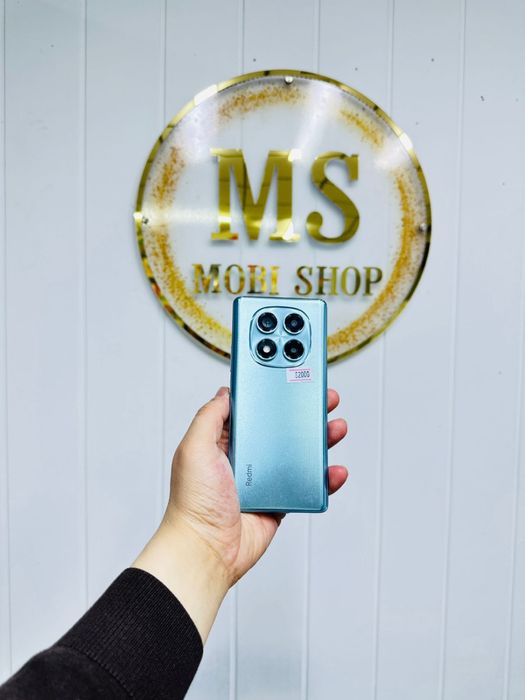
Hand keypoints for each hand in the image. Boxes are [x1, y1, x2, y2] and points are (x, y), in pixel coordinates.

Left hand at [134, 386, 347, 641]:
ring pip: (299, 452)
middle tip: (323, 396)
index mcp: (224, 440)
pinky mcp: (279, 501)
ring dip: (320, 439)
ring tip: (336, 426)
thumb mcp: (193, 448)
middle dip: (304, 410)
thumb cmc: (193, 503)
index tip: (290, 374)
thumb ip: (210, 416)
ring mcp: (264, 479)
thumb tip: (227, 392)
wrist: (206, 549)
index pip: (253, 408)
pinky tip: (334, 470)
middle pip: (282, 427)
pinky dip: (324, 477)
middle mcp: (245, 456)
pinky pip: (307, 484)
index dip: (271, 391)